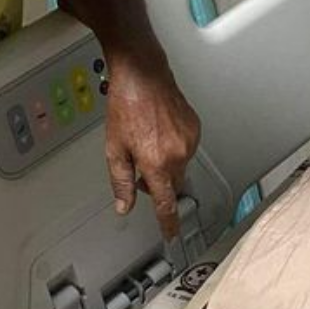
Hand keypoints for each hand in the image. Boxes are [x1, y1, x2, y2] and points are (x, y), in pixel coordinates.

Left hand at [104, 56, 200, 239]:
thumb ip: (121, 181)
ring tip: (148, 142)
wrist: (143, 75)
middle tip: (141, 169)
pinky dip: (174, 148)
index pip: (166, 203)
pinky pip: (186, 149)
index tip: (172, 233)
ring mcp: (189, 140)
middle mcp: (177, 154)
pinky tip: (159, 132)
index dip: (169, 222)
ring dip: (166, 164)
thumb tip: (124, 204)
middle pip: (173, 185)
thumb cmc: (126, 104)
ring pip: (180, 167)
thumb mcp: (114, 148)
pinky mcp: (195, 129)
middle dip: (159, 184)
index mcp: (156, 162)